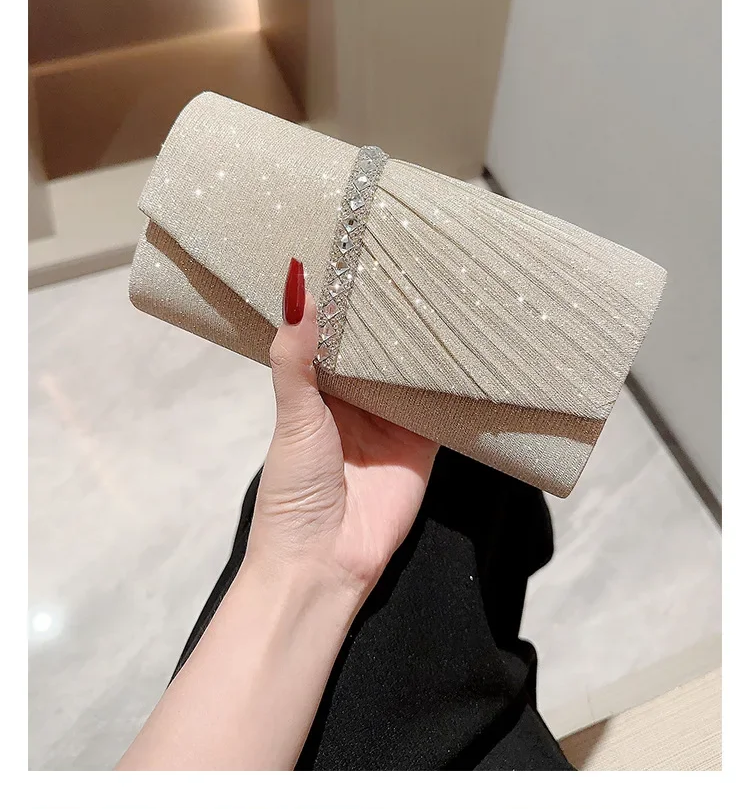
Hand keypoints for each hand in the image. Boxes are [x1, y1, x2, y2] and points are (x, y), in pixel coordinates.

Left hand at [246, 260, 436, 614]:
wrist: (322, 564)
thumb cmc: (293, 494)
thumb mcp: (292, 417)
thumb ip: (296, 356)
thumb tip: (296, 285)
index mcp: (318, 390)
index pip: (337, 331)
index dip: (349, 296)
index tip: (363, 244)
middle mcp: (357, 402)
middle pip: (382, 347)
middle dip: (397, 311)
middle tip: (420, 251)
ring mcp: (393, 423)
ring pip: (415, 371)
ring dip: (429, 340)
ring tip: (452, 282)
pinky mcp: (424, 447)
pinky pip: (445, 408)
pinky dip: (456, 383)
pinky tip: (474, 343)